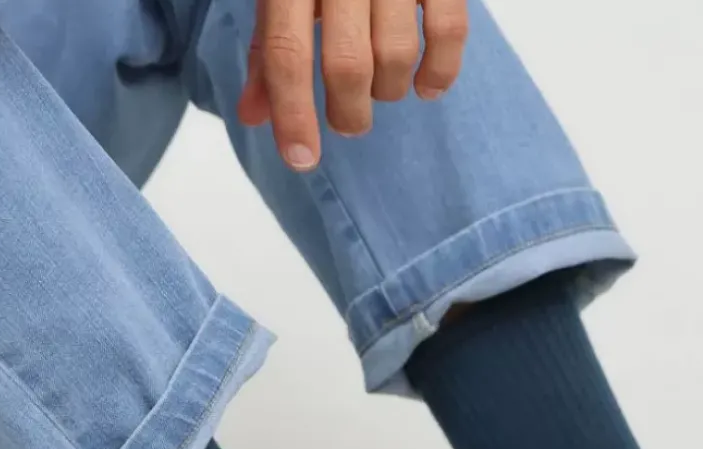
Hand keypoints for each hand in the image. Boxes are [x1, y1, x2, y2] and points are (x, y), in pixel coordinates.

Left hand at [238, 0, 468, 170]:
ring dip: (389, 92)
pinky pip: (449, 33)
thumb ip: (270, 46)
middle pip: (348, 65)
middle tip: (348, 123)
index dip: (293, 114)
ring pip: (397, 56)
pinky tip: (426, 87)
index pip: (287, 52)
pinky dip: (440, 73)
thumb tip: (252, 115)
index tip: (301, 161)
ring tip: (380, 89)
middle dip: (348, 113)